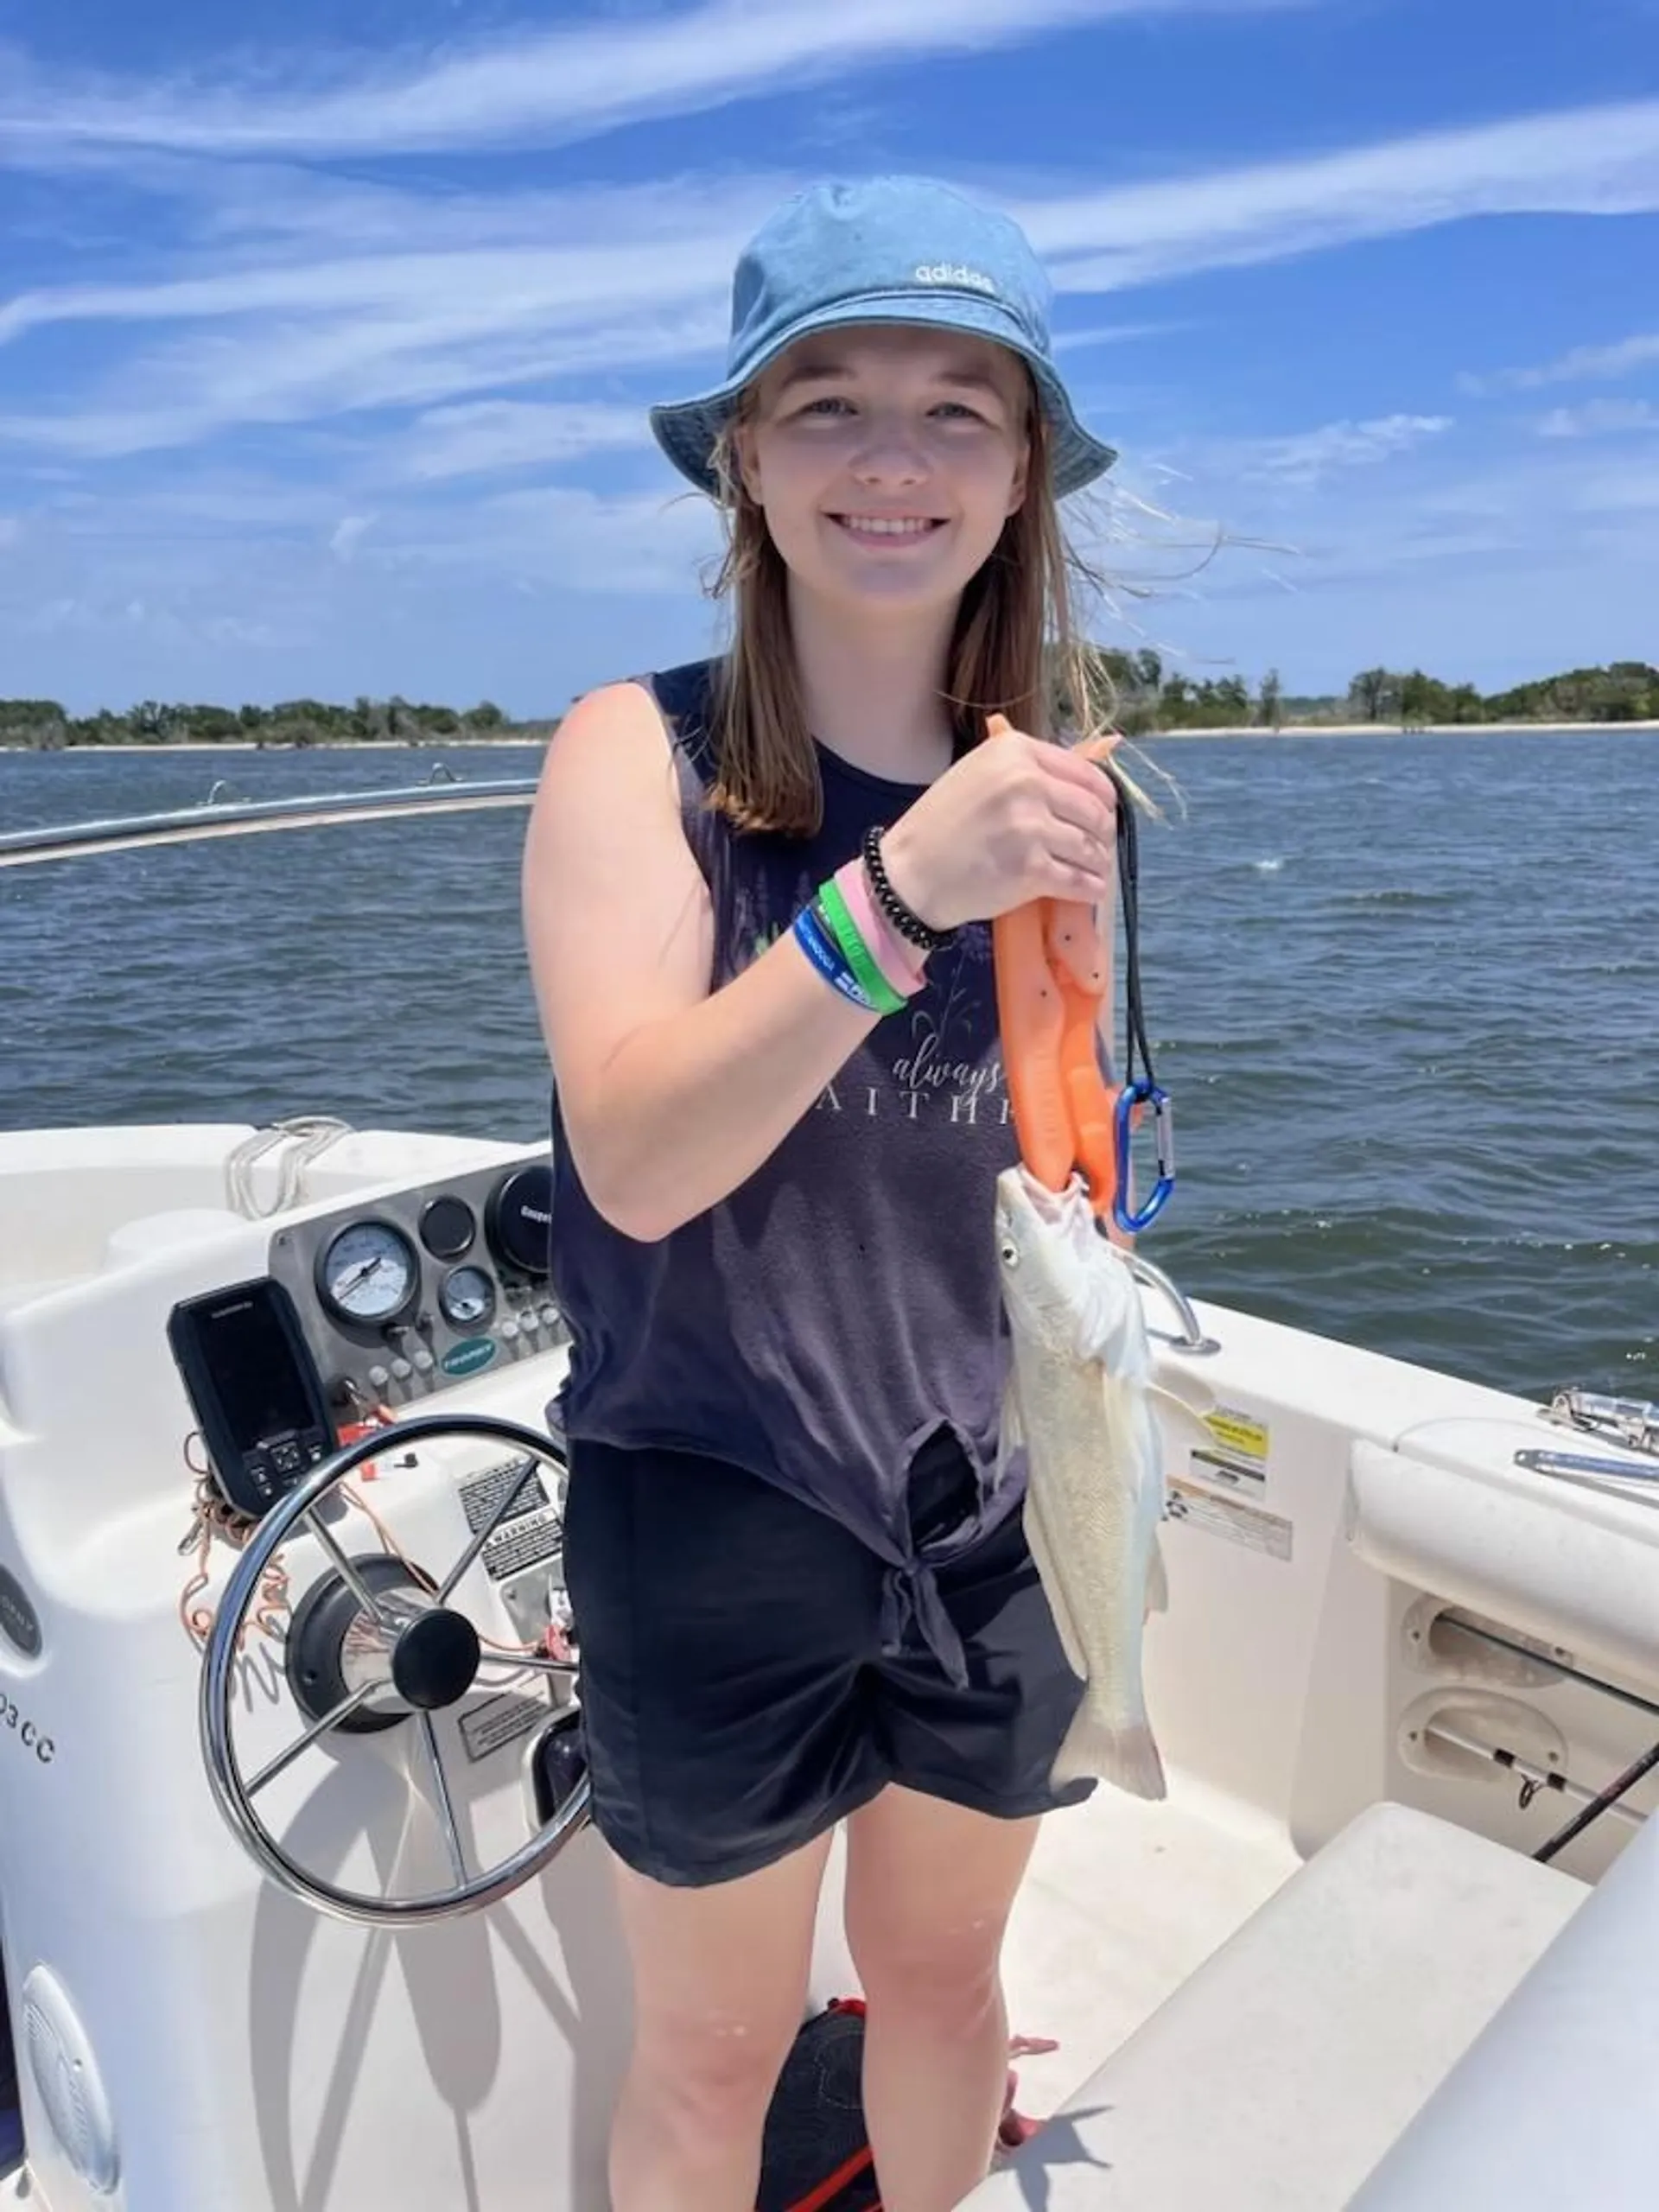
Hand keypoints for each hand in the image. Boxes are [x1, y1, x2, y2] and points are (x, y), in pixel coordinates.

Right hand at [878, 720, 1117, 932]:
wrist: (910, 874)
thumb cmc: (943, 825)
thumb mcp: (982, 774)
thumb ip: (1031, 768)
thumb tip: (1101, 755)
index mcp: (1015, 751)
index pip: (1087, 775)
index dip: (1102, 801)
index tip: (1099, 817)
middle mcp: (1026, 782)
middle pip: (1095, 812)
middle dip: (1101, 835)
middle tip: (1094, 849)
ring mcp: (1029, 826)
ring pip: (1091, 848)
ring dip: (1097, 864)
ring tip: (1091, 871)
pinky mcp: (1030, 868)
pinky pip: (1080, 881)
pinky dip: (1089, 889)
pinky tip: (1087, 890)